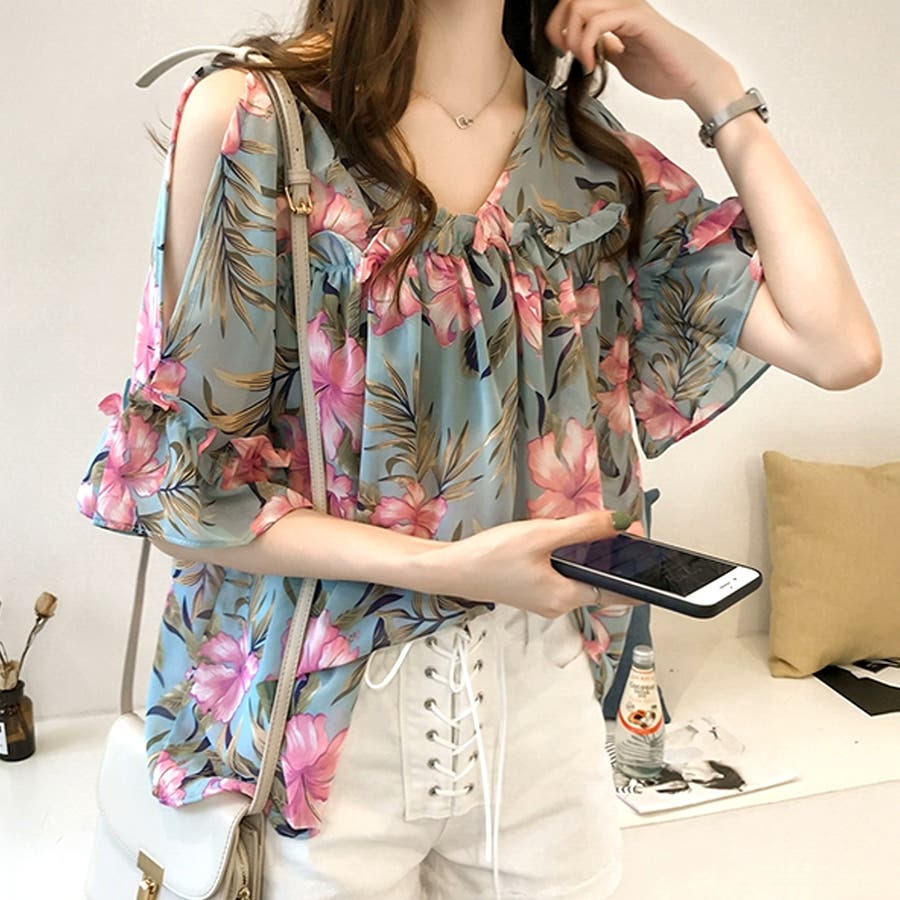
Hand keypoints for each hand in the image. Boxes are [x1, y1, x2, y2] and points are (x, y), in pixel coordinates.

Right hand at [420, 508, 645, 618]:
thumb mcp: (542, 535)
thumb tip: (621, 522)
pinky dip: (570, 559)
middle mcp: (559, 604)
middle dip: (615, 559)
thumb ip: (584, 529)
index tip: (656, 560)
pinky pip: (563, 576)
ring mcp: (545, 600)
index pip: (618, 591)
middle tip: (625, 531)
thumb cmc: (491, 556)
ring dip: (591, 557)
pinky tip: (562, 540)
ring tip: (597, 531)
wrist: (450, 569)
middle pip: (601, 582)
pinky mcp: (532, 591)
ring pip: (581, 577)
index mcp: (567, 597)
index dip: (639, 575)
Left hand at [545, 0, 741, 118]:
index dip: (559, 25)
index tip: (563, 53)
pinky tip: (591, 65)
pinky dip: (586, 45)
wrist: (692, 79)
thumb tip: (593, 48)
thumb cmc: (665, 72)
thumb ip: (607, 49)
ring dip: (572, 36)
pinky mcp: (637, 18)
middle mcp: (622, 4)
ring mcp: (630, 8)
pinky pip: (598, 22)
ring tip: (581, 60)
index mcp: (617, 12)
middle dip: (558, 27)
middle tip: (565, 55)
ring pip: (581, 5)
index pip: (575, 3)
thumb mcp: (623, 61)